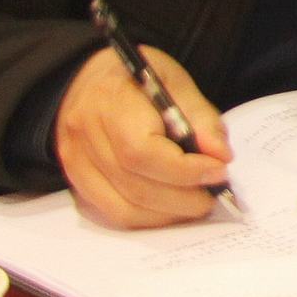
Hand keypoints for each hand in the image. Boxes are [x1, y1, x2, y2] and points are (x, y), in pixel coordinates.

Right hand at [55, 44, 232, 228]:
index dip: (184, 169)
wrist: (87, 80)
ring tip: (198, 202)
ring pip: (123, 206)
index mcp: (110, 100)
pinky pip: (112, 212)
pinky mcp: (76, 181)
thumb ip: (199, 117)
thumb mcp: (174, 80)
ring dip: (168, 213)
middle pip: (135, 184)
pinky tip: (171, 208)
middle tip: (215, 192)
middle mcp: (85, 134)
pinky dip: (148, 217)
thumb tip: (220, 156)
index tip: (219, 170)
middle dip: (183, 197)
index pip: (142, 151)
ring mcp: (76, 161)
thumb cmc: (136, 79)